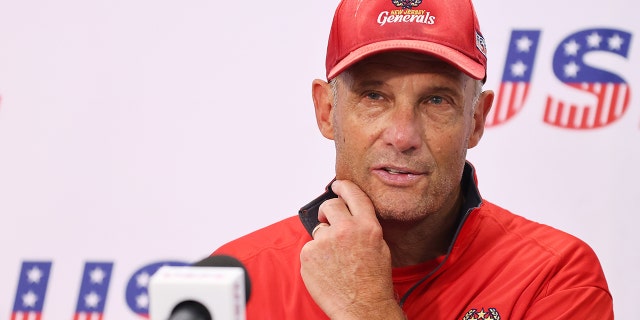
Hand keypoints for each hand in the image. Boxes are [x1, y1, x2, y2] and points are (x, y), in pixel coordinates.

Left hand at [300, 180, 404, 319]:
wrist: (363, 307)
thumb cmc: (373, 282)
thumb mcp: (379, 246)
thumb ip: (363, 226)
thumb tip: (348, 213)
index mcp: (367, 226)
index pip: (353, 194)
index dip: (343, 186)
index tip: (337, 185)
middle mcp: (346, 229)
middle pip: (330, 205)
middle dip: (328, 212)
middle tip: (329, 221)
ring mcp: (325, 241)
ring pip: (319, 230)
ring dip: (323, 241)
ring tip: (335, 261)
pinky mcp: (309, 254)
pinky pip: (309, 248)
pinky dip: (315, 257)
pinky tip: (326, 269)